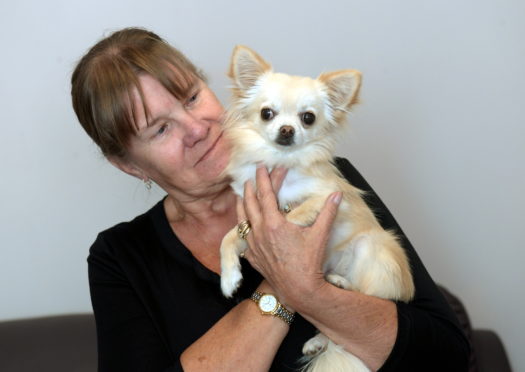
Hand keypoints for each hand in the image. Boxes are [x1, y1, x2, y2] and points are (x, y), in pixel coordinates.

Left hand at [239, 166, 341, 309]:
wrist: (299, 290)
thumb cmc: (309, 263)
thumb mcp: (320, 235)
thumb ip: (328, 212)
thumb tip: (337, 194)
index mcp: (274, 223)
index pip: (266, 194)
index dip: (263, 178)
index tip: (261, 167)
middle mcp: (260, 232)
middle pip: (250, 204)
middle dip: (250, 188)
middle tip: (251, 176)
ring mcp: (254, 246)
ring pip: (242, 220)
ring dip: (242, 205)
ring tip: (241, 195)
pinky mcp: (253, 257)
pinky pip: (244, 238)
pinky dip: (243, 226)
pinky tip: (245, 225)